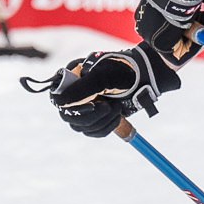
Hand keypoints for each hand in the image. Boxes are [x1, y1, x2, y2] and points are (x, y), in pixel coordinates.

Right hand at [42, 45, 181, 136]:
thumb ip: (81, 89)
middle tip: (108, 107)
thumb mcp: (102, 77)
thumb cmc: (123, 71)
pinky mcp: (96, 118)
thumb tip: (60, 102)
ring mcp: (85, 106)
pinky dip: (106, 128)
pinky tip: (117, 116)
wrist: (145, 77)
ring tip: (116, 107)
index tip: (92, 105)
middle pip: (69, 116)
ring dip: (102, 121)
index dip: (71, 107)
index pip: (58, 98)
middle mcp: (75, 93)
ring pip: (82, 127)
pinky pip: (93, 131)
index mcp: (72, 78)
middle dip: (92, 116)